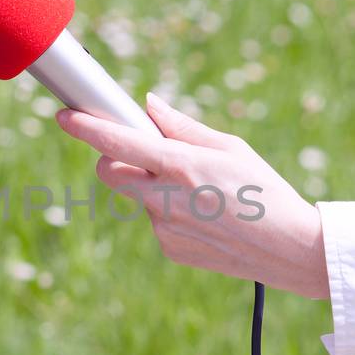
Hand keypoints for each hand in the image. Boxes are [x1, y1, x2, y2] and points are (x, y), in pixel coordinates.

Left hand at [55, 93, 328, 297]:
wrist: (290, 249)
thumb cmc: (265, 189)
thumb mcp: (229, 147)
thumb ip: (182, 127)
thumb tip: (148, 105)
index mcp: (180, 165)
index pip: (117, 142)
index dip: (85, 127)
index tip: (64, 115)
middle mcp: (165, 198)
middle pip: (110, 171)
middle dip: (116, 158)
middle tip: (147, 153)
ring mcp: (164, 228)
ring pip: (138, 196)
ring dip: (154, 187)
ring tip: (202, 193)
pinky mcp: (170, 249)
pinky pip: (157, 221)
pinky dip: (171, 213)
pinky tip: (207, 217)